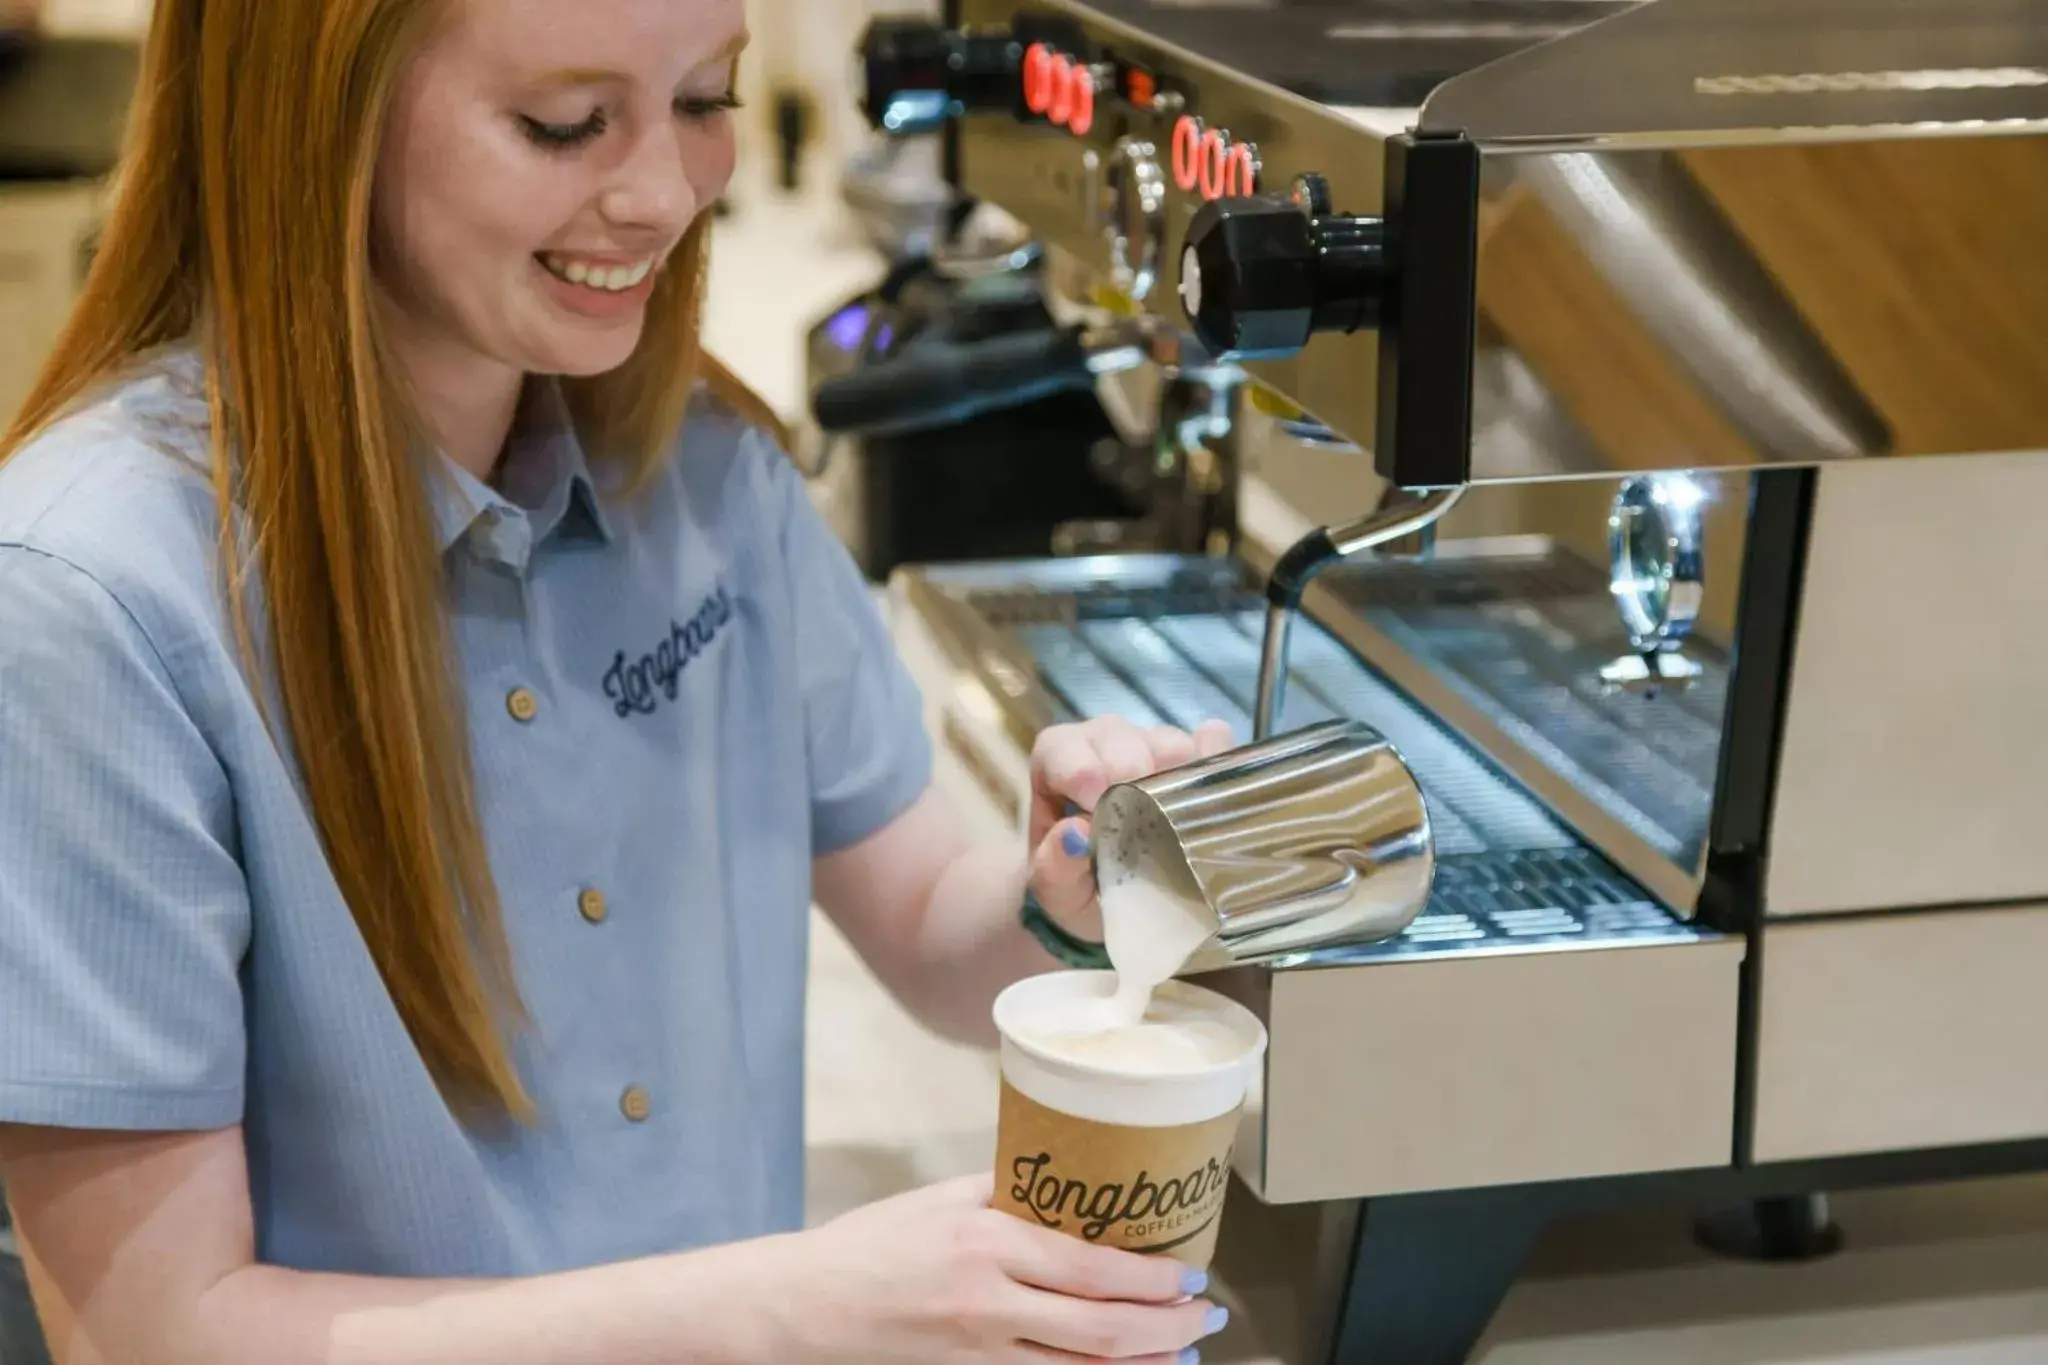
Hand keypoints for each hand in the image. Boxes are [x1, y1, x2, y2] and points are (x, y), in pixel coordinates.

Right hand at [776, 1174, 1228, 1362]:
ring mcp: (981, 1350)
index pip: (1091, 1267)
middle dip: (1167, 1326)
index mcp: (987, 1240)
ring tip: (1186, 1349)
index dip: (1152, 1278)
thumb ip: (1009, 1191)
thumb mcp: (943, 1196)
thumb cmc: (873, 1242)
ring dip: (1145, 1362)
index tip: (1190, 1270)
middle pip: (1102, 1329)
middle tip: (1207, 1315)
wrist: (807, 1305)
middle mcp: (990, 1301)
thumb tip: (1075, 1181)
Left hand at [1027, 716, 1234, 938]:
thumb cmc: (1076, 885)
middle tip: (1143, 815)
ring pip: (1168, 742)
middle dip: (1132, 772)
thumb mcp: (1057, 890)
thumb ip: (1054, 866)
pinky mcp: (1194, 755)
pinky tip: (1219, 785)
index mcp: (1058, 762)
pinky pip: (1213, 743)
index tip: (1095, 802)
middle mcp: (1103, 742)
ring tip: (1179, 821)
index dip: (1079, 769)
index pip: (1062, 748)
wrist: (1113, 901)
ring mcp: (1152, 745)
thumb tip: (1074, 835)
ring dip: (1177, 777)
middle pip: (1120, 738)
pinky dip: (1217, 761)